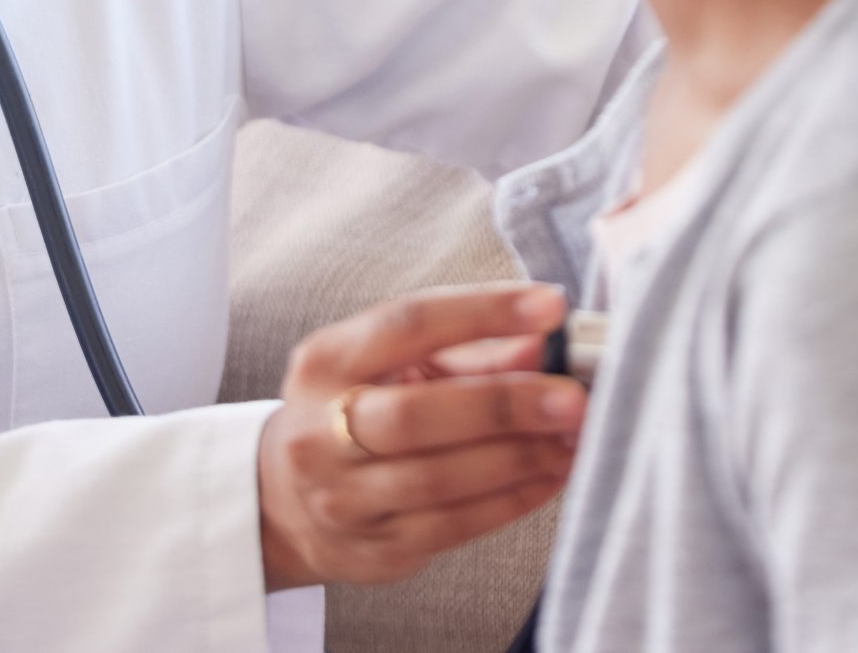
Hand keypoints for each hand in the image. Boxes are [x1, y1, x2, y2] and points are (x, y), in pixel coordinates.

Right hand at [257, 283, 584, 590]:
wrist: (282, 500)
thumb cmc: (354, 412)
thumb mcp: (390, 366)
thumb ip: (469, 354)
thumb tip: (546, 345)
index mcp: (326, 362)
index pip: (406, 325)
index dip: (481, 312)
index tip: (549, 307)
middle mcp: (321, 430)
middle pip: (417, 414)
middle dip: (504, 404)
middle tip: (573, 398)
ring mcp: (342, 497)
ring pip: (439, 480)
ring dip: (518, 458)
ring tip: (575, 439)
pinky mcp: (372, 550)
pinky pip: (454, 526)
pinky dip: (512, 500)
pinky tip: (552, 476)